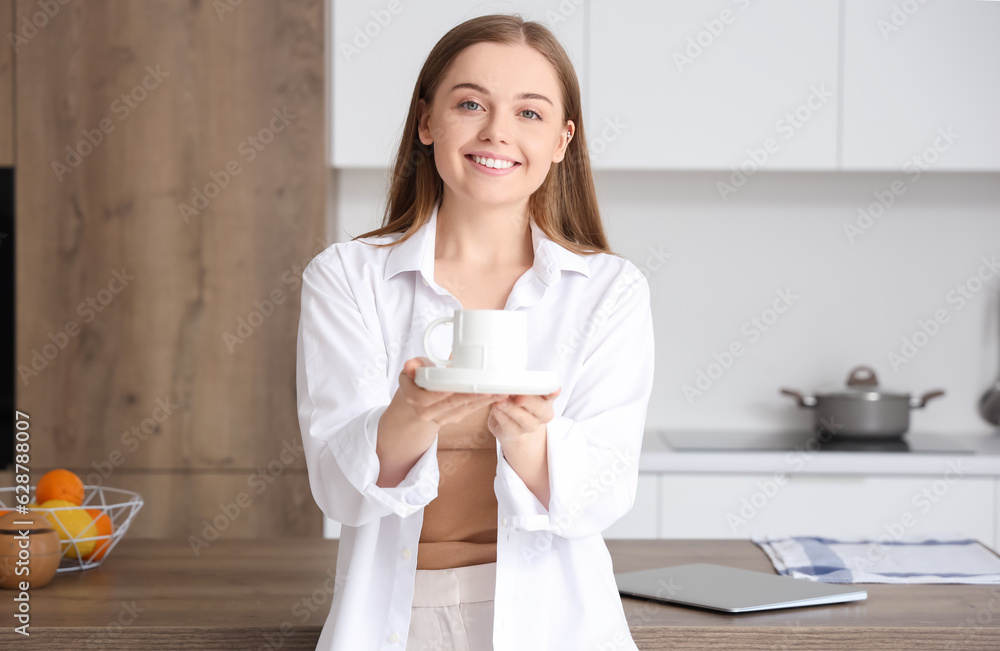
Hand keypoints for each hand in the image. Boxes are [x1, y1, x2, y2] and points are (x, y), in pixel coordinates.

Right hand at [375, 357, 504, 486]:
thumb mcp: (411, 371)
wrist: (416, 404)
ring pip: (463, 408)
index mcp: (414, 398)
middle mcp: (427, 412)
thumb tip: (411, 365)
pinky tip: (497, 395)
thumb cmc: (417, 382)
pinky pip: (470, 410)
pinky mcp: (454, 418)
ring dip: (482, 400)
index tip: (456, 385)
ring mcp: (441, 418)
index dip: (443, 392)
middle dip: (470, 395)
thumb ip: (414, 367)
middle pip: (451, 403)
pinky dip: (484, 402)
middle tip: (488, 387)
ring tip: (498, 391)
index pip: (428, 397)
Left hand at [487, 388, 560, 445]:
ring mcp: (529, 426)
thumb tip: (514, 377)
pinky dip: (500, 415)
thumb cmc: (519, 402)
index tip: (554, 390)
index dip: (553, 393)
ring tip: (500, 400)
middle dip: (528, 400)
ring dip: (510, 408)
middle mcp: (542, 415)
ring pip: (522, 418)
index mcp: (547, 400)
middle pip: (539, 407)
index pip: (552, 395)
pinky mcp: (513, 433)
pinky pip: (507, 424)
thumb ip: (524, 384)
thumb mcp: (524, 391)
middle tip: (518, 395)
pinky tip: (495, 408)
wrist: (512, 425)